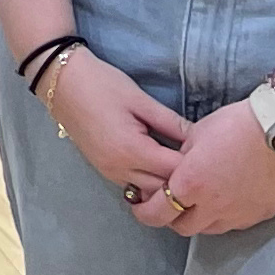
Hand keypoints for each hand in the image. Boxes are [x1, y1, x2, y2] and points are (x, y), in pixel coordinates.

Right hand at [39, 48, 194, 203]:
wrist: (60, 81)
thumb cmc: (102, 84)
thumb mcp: (141, 100)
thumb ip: (173, 123)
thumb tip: (202, 140)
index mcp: (132, 151)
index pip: (176, 173)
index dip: (198, 167)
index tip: (214, 156)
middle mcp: (120, 170)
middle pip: (164, 191)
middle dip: (186, 182)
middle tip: (205, 165)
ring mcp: (110, 173)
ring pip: (150, 193)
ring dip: (169, 185)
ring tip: (187, 168)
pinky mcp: (104, 170)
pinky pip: (136, 185)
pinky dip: (153, 181)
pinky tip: (163, 166)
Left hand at [143, 100, 274, 237]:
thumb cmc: (238, 125)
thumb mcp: (198, 133)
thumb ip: (182, 156)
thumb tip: (177, 166)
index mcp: (190, 184)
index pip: (157, 213)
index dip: (144, 211)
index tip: (140, 205)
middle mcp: (212, 207)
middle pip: (181, 227)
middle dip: (170, 217)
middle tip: (168, 203)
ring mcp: (238, 216)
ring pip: (209, 230)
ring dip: (198, 219)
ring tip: (198, 201)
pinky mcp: (259, 217)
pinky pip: (234, 224)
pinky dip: (223, 216)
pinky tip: (226, 199)